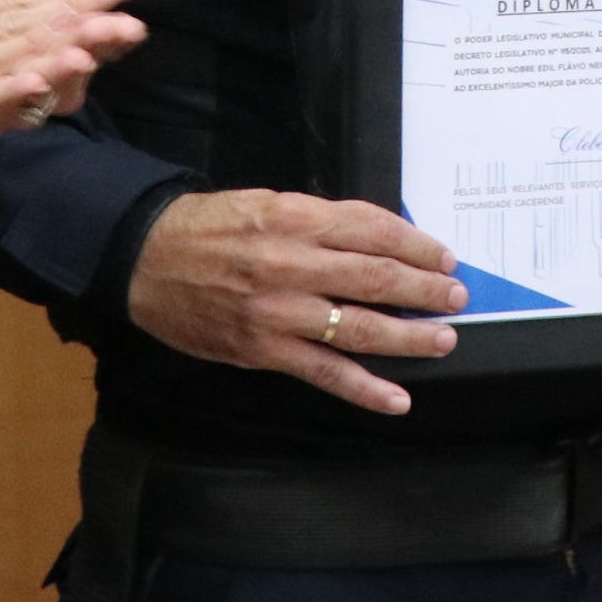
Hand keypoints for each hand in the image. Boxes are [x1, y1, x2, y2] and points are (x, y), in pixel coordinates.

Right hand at [124, 189, 469, 416]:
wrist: (145, 259)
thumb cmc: (208, 228)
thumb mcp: (268, 203)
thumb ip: (320, 221)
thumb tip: (378, 237)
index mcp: (297, 219)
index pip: (374, 230)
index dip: (417, 246)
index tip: (443, 258)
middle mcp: (293, 264)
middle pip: (377, 278)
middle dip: (425, 290)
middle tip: (456, 298)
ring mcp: (280, 312)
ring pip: (360, 327)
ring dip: (409, 337)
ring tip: (443, 340)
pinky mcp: (265, 350)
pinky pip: (325, 373)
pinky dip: (365, 389)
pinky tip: (396, 398)